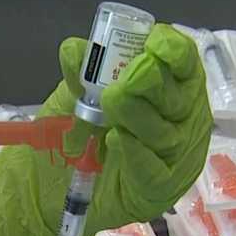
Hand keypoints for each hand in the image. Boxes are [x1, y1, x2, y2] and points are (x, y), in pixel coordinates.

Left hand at [0, 24, 212, 235]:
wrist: (51, 189)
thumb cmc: (74, 135)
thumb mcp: (73, 97)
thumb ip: (80, 73)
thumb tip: (76, 48)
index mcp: (168, 87)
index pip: (184, 62)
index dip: (172, 50)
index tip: (151, 44)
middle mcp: (179, 119)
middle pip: (180, 96)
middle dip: (154, 81)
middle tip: (127, 77)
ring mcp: (173, 158)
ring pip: (166, 133)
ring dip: (139, 114)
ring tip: (110, 104)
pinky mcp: (159, 192)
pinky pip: (154, 171)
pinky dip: (137, 154)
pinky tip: (118, 140)